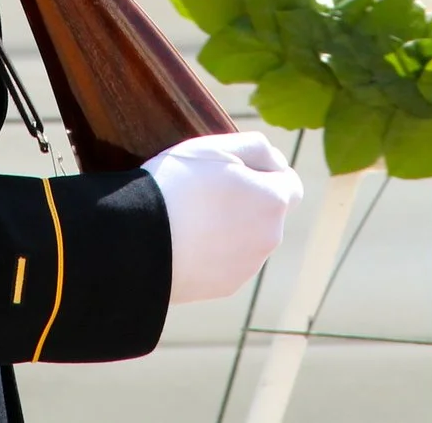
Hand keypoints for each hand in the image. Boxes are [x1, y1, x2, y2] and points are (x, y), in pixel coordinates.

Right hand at [142, 131, 303, 303]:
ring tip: (192, 216)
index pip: (291, 185)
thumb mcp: (216, 146)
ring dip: (232, 227)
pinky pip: (228, 262)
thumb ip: (257, 147)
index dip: (267, 173)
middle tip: (208, 190)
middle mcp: (270, 237)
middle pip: (268, 213)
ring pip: (249, 239)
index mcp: (273, 200)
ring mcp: (248, 266)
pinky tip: (186, 241)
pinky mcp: (226, 287)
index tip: (238, 170)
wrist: (140, 240)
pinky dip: (216, 252)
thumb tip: (278, 163)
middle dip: (249, 201)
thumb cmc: (178, 184)